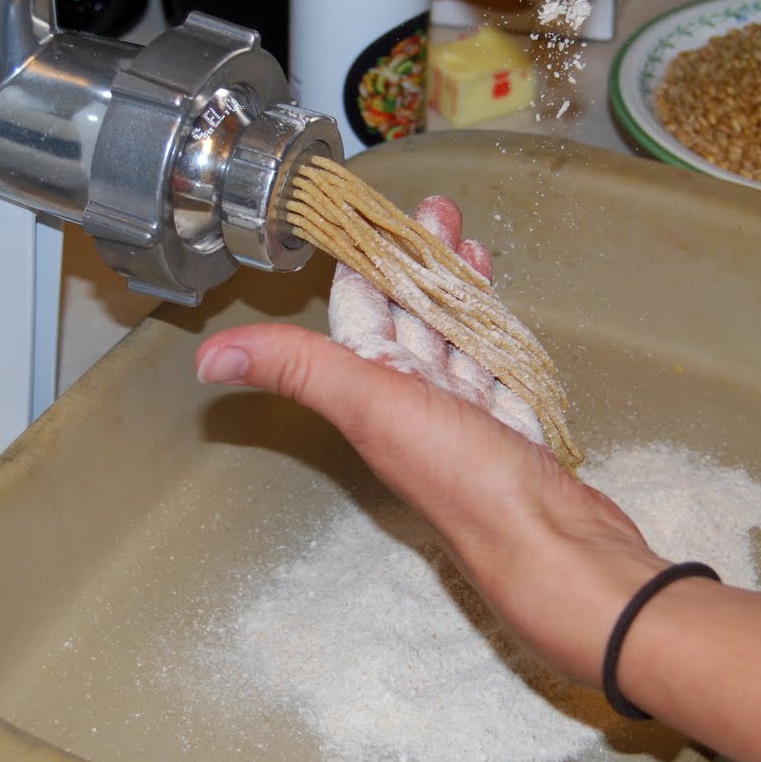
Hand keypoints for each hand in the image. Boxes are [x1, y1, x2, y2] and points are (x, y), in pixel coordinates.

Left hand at [195, 197, 665, 682]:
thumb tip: (208, 359)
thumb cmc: (467, 480)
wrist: (553, 549)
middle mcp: (415, 406)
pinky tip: (501, 312)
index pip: (360, 314)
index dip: (362, 263)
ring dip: (458, 288)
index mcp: (376, 394)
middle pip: (411, 317)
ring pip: (456, 339)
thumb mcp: (373, 406)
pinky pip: (498, 369)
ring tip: (471, 243)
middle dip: (418, 261)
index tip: (367, 215)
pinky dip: (497, 333)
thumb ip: (298, 369)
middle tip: (438, 212)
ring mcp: (466, 421)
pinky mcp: (512, 433)